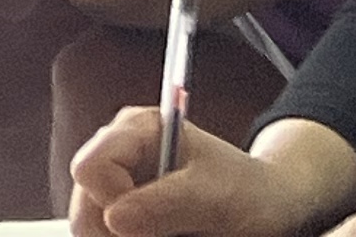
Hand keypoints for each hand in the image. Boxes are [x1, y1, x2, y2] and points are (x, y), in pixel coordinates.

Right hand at [65, 110, 325, 236]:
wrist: (272, 207)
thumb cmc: (251, 192)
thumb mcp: (215, 196)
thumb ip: (166, 203)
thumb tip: (114, 218)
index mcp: (137, 130)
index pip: (90, 168)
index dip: (112, 202)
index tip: (146, 225)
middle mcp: (119, 156)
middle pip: (84, 205)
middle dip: (112, 232)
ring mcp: (121, 187)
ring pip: (91, 228)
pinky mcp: (127, 215)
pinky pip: (108, 236)